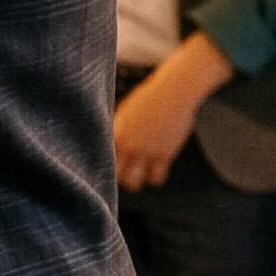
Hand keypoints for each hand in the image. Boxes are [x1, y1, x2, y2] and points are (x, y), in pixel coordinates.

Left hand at [114, 33, 233, 189]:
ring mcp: (146, 151)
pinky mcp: (164, 155)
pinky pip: (156, 179)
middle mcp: (128, 145)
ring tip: (138, 175)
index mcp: (115, 133)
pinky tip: (154, 171)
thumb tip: (108, 139)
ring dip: (135, 182)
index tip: (108, 166)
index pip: (101, 159)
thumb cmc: (150, 98)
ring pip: (133, 183)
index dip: (103, 166)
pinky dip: (154, 179)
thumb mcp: (125, 111)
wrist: (174, 92)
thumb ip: (116, 128)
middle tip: (124, 173)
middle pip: (115, 176)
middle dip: (118, 178)